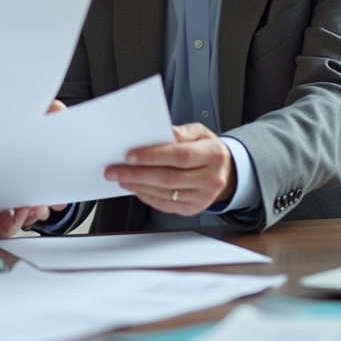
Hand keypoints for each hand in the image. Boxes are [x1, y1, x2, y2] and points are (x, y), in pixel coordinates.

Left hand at [105, 123, 235, 215]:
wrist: (226, 172)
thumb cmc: (208, 150)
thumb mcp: (201, 132)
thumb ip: (183, 132)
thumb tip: (166, 133)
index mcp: (213, 155)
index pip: (180, 156)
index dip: (153, 156)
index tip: (130, 156)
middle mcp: (210, 178)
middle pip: (168, 177)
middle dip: (137, 173)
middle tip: (115, 170)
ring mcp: (203, 197)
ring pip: (164, 193)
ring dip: (138, 185)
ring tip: (121, 177)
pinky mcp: (193, 208)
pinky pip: (165, 204)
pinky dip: (146, 196)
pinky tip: (135, 187)